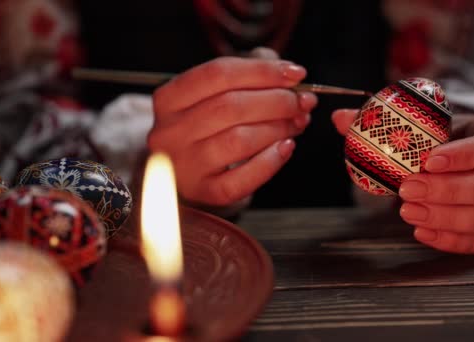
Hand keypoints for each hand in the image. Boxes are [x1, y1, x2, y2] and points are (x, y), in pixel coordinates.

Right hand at [149, 48, 316, 206]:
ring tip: (298, 122)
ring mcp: (184, 165)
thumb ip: (250, 73)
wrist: (187, 172)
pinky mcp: (203, 192)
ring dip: (278, 128)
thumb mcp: (216, 94)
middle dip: (277, 101)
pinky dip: (270, 162)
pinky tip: (286, 147)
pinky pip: (241, 179)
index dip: (262, 71)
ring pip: (238, 140)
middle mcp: (170, 132)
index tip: (296, 74)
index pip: (218, 74)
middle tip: (303, 102)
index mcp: (169, 98)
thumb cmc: (208, 127)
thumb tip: (287, 73)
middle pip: (230, 106)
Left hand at [332, 111, 473, 253]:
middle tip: (407, 189)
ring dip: (447, 217)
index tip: (428, 160)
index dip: (465, 155)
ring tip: (408, 211)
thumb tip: (340, 118)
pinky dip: (448, 240)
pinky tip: (419, 231)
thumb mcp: (416, 122)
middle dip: (447, 190)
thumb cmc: (433, 137)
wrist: (443, 159)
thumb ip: (379, 120)